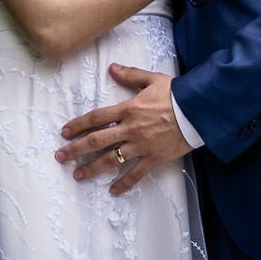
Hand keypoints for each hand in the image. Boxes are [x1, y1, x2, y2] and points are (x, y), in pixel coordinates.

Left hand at [55, 64, 190, 195]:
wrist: (200, 111)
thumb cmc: (176, 94)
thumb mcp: (152, 79)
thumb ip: (130, 75)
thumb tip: (111, 68)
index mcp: (128, 109)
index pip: (96, 118)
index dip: (78, 125)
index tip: (65, 132)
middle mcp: (130, 129)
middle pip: (97, 141)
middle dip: (76, 149)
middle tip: (60, 156)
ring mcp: (142, 146)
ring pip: (112, 160)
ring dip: (92, 169)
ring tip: (78, 175)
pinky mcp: (154, 158)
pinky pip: (136, 174)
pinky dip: (124, 184)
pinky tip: (112, 191)